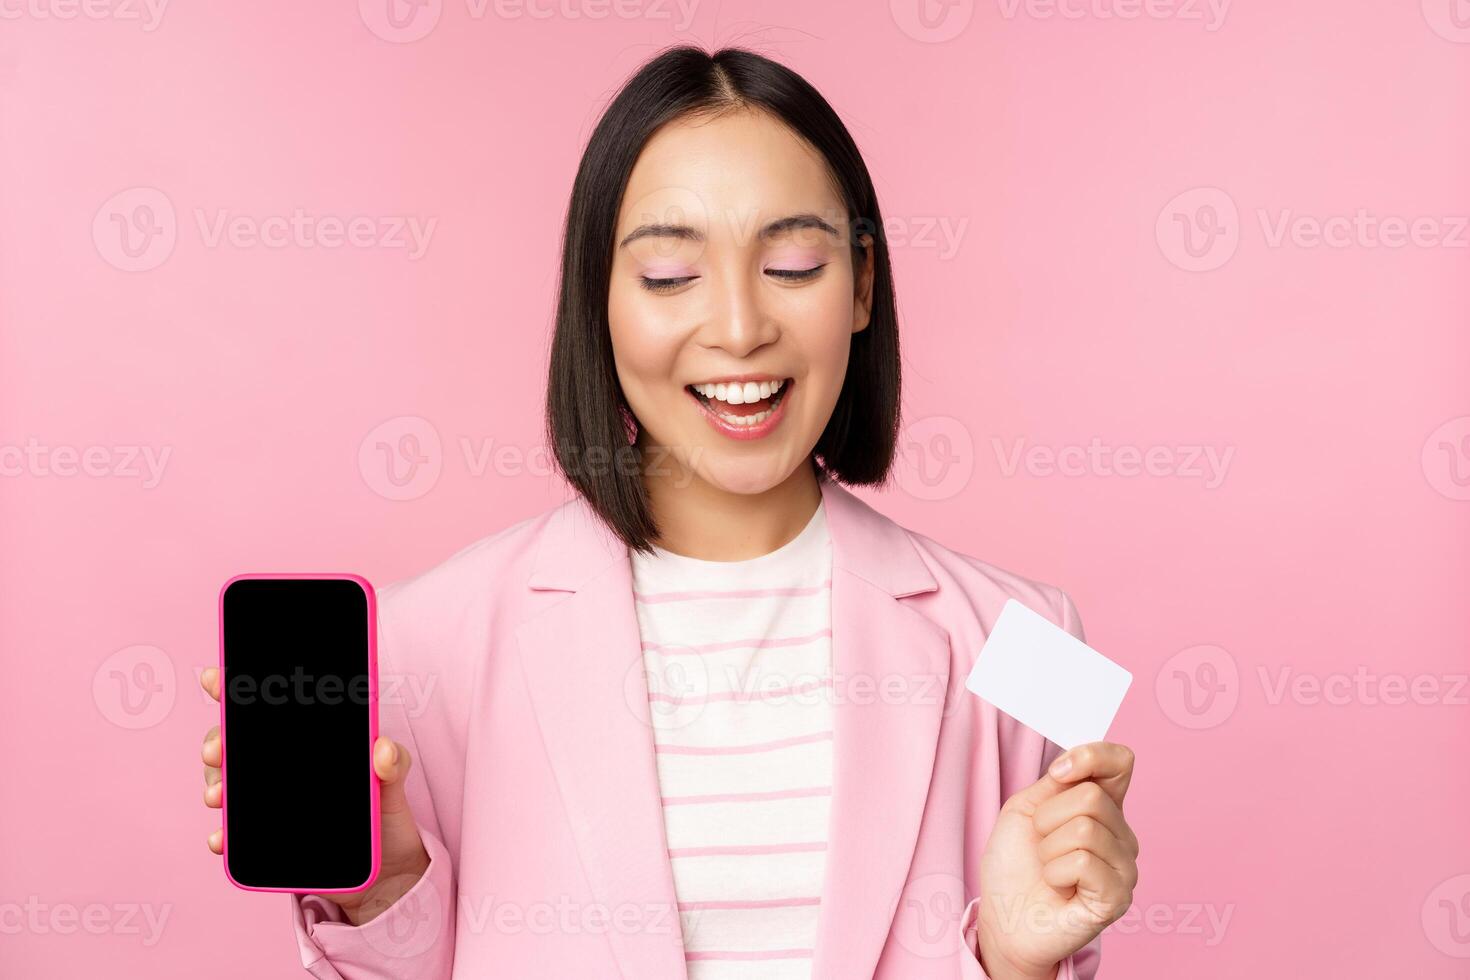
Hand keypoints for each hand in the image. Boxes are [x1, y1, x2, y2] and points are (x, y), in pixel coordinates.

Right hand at [199, 667, 430, 924]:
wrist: (386, 869)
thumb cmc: (383, 812)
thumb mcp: (393, 782)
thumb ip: (393, 762)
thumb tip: (383, 750)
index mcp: (305, 742)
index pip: (264, 709)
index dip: (235, 690)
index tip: (214, 680)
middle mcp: (278, 767)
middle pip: (235, 745)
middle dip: (216, 742)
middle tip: (216, 751)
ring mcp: (267, 802)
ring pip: (226, 785)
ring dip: (214, 786)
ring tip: (219, 796)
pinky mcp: (264, 839)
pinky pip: (235, 836)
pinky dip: (223, 837)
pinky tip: (222, 839)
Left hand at [975, 742, 1138, 979]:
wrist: (1004, 916)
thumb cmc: (1015, 865)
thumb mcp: (1026, 809)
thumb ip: (1056, 782)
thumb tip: (1075, 764)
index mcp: (1103, 807)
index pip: (1120, 762)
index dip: (1091, 756)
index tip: (1058, 772)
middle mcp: (1122, 835)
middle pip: (1091, 796)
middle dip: (1048, 818)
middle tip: (1042, 845)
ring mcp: (1125, 867)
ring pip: (1085, 829)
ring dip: (1049, 849)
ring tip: (1049, 868)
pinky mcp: (1118, 897)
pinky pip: (1083, 862)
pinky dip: (1056, 872)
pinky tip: (1059, 887)